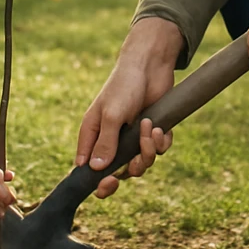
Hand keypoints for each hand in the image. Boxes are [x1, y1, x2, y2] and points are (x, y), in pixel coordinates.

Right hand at [76, 17, 178, 198]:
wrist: (150, 65)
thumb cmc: (124, 85)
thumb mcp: (112, 115)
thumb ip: (105, 143)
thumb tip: (95, 170)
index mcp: (93, 135)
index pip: (89, 169)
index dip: (98, 182)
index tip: (109, 182)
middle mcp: (111, 140)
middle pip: (118, 172)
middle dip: (129, 169)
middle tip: (136, 163)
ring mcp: (132, 138)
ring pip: (140, 163)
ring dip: (147, 150)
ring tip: (149, 127)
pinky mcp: (151, 133)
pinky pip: (157, 151)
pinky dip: (160, 142)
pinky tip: (158, 126)